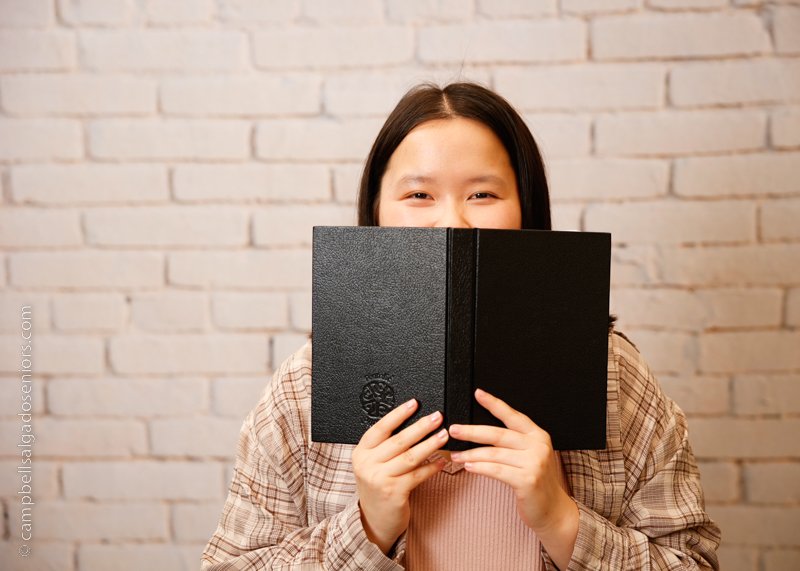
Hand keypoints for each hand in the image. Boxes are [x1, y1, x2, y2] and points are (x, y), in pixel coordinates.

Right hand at [352, 399, 448, 554]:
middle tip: (437, 417)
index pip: (380, 428)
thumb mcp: (373, 464)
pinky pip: (417, 475)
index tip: (414, 403)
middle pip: (398, 441)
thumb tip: (413, 423)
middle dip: (420, 427)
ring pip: (409, 457)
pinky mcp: (394, 493)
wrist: (374, 519)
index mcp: (361, 452)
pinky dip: (431, 467)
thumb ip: (385, 446)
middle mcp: (367, 465)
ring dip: (429, 444)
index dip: (398, 414)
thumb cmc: (378, 485)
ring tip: (444, 435)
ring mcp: (380, 480)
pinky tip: (442, 460)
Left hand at [448, 388, 577, 568]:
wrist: (553, 510)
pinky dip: (479, 467)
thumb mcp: (529, 456)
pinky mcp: (527, 480)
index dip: (494, 403)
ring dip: (470, 454)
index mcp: (538, 435)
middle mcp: (538, 445)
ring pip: (494, 453)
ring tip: (455, 454)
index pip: (512, 415)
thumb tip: (478, 432)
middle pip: (498, 434)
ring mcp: (534, 462)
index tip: (477, 393)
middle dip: (472, 431)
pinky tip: (468, 467)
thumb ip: (512, 443)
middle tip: (454, 429)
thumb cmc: (536, 482)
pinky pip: (496, 470)